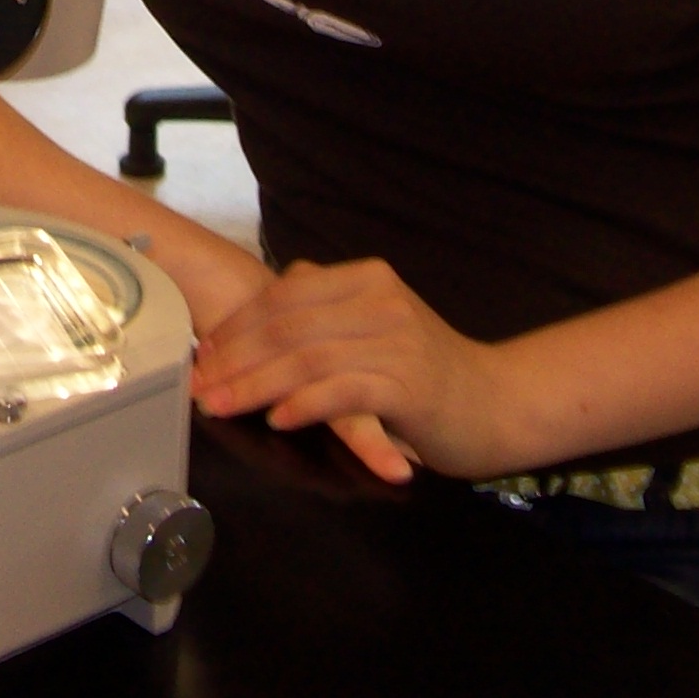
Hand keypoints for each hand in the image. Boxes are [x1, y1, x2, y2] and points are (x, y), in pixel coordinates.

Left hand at [192, 256, 520, 484]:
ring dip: (254, 385)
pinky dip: (302, 404)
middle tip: (200, 387)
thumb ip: (324, 317)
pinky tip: (277, 419)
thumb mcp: (374, 327)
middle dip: (234, 358)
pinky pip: (341, 390)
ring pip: (304, 358)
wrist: (498, 403)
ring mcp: (394, 339)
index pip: (283, 295)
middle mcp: (378, 300)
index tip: (203, 355)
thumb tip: (254, 328)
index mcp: (365, 278)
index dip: (236, 326)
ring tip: (222, 405)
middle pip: (286, 326)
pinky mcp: (406, 383)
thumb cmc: (427, 372)